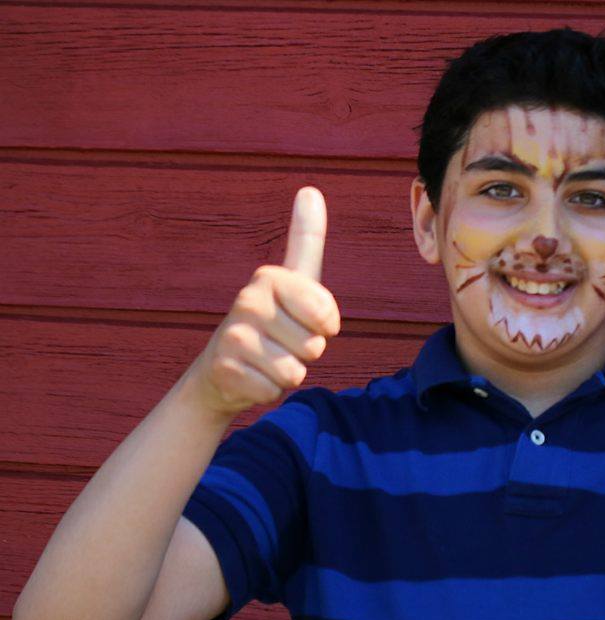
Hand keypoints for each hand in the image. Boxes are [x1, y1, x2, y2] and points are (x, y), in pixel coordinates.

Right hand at [191, 186, 340, 416]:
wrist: (224, 368)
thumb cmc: (273, 322)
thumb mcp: (296, 281)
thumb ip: (306, 238)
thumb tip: (310, 189)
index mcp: (270, 277)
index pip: (326, 315)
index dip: (326, 326)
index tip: (305, 318)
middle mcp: (247, 301)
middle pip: (314, 346)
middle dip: (306, 352)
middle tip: (281, 343)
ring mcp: (232, 335)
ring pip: (295, 371)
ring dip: (288, 373)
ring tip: (268, 359)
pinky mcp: (224, 369)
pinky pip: (273, 391)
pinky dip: (268, 391)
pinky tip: (252, 376)